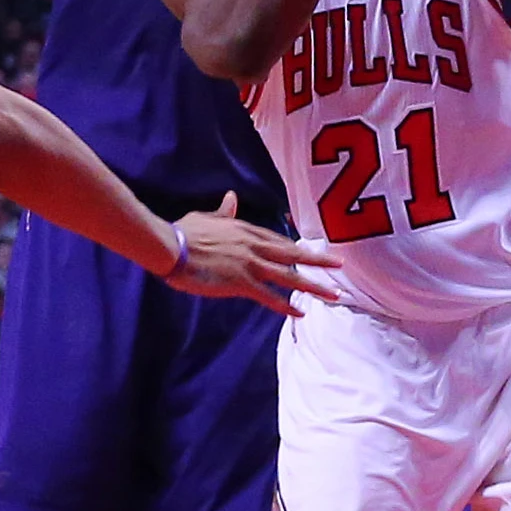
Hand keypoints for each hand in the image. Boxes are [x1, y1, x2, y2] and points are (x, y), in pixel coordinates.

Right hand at [166, 193, 341, 316]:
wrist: (170, 247)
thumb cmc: (183, 232)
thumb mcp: (206, 218)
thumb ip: (223, 212)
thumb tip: (231, 198)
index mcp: (246, 230)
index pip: (277, 240)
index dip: (296, 248)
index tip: (310, 253)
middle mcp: (254, 246)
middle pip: (293, 254)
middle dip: (318, 261)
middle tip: (340, 265)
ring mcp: (250, 264)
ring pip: (289, 277)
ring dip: (313, 286)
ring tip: (334, 295)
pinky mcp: (241, 283)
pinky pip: (269, 296)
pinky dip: (286, 305)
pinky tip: (300, 313)